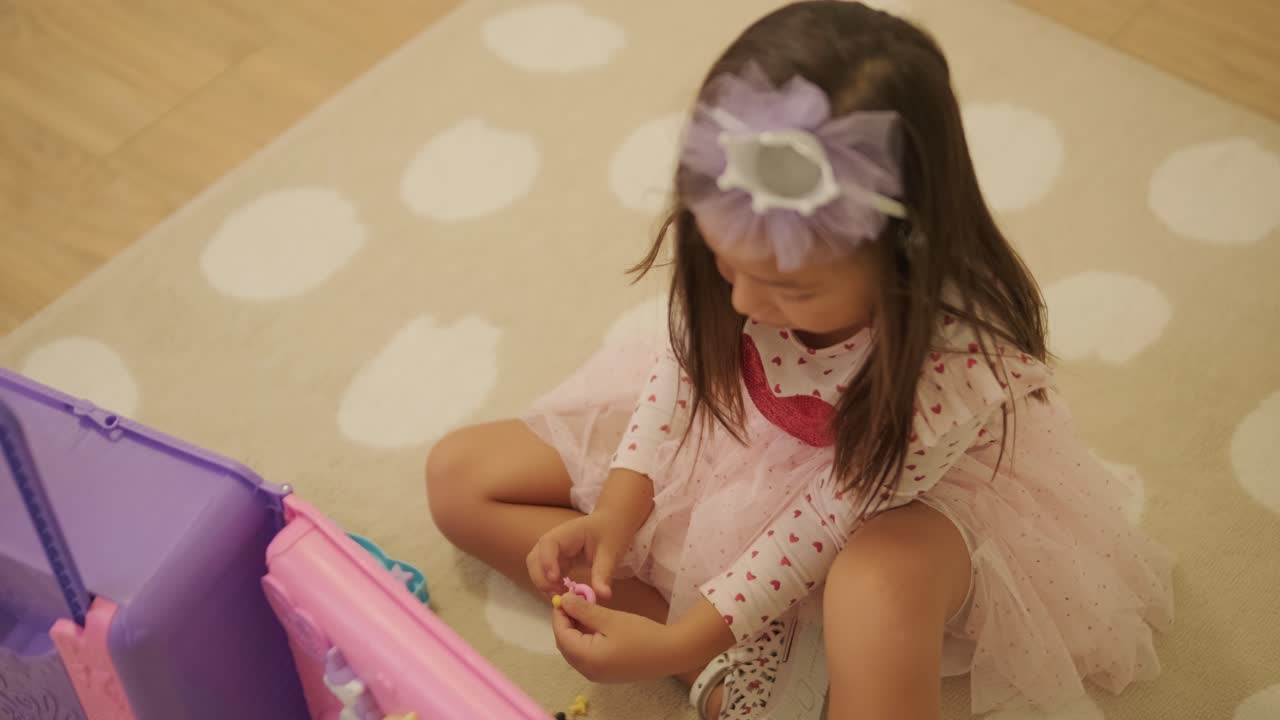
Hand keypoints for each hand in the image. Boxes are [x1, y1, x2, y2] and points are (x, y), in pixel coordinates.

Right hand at [526, 511, 634, 599]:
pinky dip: (550, 586)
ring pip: (536, 569)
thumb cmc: (610, 532)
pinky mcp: (555, 562)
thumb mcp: (610, 552)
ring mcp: (552, 552)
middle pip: (534, 559)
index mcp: (565, 533)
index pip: (547, 545)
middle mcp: (553, 542)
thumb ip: (603, 573)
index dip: (547, 562)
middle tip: (558, 596)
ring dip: (544, 585)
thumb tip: (603, 596)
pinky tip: (564, 595)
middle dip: (541, 579)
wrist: (611, 524)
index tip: (556, 579)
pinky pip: (546, 575)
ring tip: (562, 598)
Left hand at [552, 594, 675, 682]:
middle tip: (574, 601)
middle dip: (566, 623)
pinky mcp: (606, 673)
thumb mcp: (610, 618)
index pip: (561, 635)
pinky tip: (594, 625)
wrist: (670, 653)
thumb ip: (584, 610)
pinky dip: (585, 640)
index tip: (563, 596)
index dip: (559, 615)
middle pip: (566, 645)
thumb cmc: (640, 634)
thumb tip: (563, 601)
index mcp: (586, 659)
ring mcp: (597, 675)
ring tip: (584, 610)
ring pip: (575, 651)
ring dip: (575, 631)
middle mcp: (587, 671)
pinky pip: (586, 656)